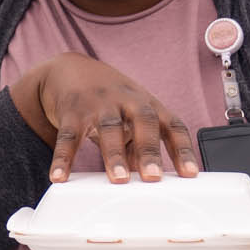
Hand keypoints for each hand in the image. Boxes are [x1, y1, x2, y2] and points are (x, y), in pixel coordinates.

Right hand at [10, 55, 201, 183]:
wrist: (71, 69)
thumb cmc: (111, 99)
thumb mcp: (131, 117)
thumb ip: (140, 147)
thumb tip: (147, 179)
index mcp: (148, 104)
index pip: (173, 125)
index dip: (183, 149)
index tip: (190, 174)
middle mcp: (127, 100)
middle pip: (144, 121)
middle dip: (149, 149)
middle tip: (153, 177)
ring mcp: (99, 103)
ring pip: (109, 128)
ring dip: (114, 154)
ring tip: (117, 179)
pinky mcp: (72, 110)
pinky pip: (69, 136)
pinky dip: (64, 158)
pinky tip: (59, 177)